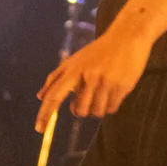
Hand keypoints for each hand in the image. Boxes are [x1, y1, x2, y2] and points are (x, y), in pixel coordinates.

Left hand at [36, 23, 151, 130]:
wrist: (127, 36)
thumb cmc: (99, 51)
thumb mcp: (75, 60)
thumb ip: (56, 77)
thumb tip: (40, 97)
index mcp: (74, 69)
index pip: (54, 95)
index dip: (45, 113)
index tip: (39, 129)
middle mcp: (88, 76)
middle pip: (79, 110)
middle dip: (83, 109)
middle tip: (89, 97)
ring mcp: (105, 81)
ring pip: (96, 112)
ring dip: (99, 107)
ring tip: (104, 91)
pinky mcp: (121, 86)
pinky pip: (111, 109)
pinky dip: (111, 105)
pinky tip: (114, 90)